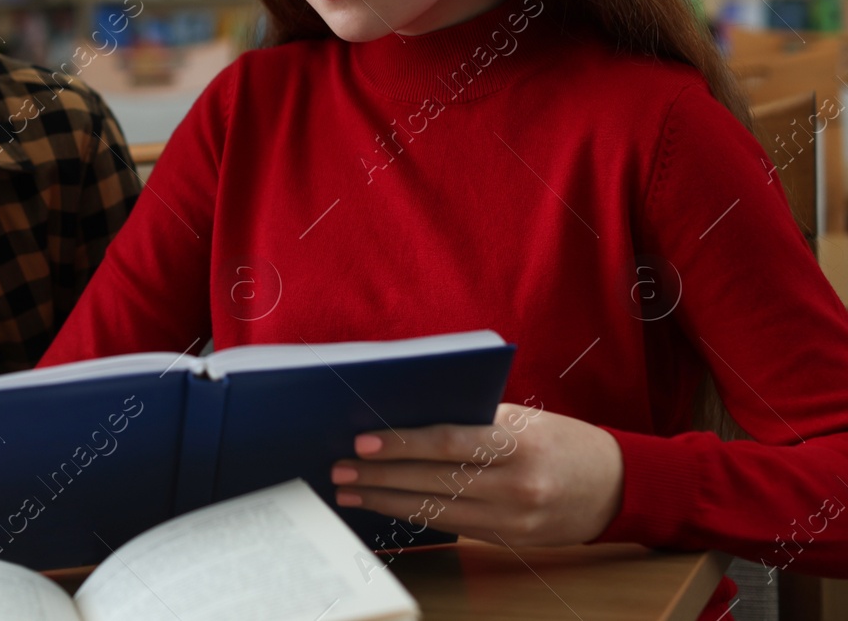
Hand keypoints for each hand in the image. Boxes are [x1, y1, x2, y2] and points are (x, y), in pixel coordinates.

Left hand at [329, 402, 623, 545]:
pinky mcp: (511, 539)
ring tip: (350, 492)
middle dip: (380, 477)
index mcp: (518, 444)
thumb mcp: (523, 418)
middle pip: (433, 481)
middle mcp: (516, 485)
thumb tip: (406, 416)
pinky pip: (453, 527)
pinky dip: (415, 517)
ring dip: (387, 501)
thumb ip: (472, 419)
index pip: (447, 443)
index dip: (400, 444)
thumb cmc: (562, 439)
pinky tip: (386, 507)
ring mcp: (514, 518)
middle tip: (338, 470)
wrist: (618, 485)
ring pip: (436, 511)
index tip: (361, 442)